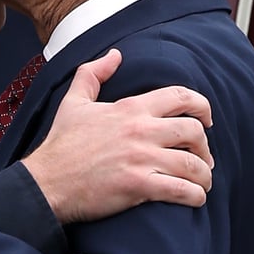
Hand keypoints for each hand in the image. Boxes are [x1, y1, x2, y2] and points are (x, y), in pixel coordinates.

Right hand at [22, 48, 213, 223]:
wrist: (46, 181)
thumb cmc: (60, 144)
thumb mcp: (73, 102)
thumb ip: (93, 74)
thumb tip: (114, 55)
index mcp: (130, 108)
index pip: (181, 96)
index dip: (202, 107)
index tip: (207, 120)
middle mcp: (140, 130)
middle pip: (194, 131)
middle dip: (205, 146)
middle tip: (203, 158)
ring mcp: (141, 158)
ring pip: (193, 164)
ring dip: (204, 175)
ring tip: (201, 183)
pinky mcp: (139, 185)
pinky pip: (182, 190)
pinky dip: (195, 196)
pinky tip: (194, 198)